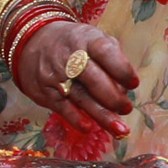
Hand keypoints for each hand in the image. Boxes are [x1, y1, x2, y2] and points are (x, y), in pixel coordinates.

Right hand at [10, 14, 135, 134]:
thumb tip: (125, 89)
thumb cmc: (74, 44)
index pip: (106, 53)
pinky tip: (88, 128)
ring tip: (120, 129)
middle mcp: (70, 56)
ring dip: (102, 115)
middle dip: (114, 98)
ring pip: (81, 97)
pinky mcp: (45, 92)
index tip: (134, 84)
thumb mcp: (93, 38)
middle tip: (126, 108)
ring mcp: (56, 75)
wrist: (33, 42)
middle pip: (94, 79)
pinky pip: (62, 107)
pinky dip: (75, 119)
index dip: (122, 69)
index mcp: (87, 40)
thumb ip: (112, 58)